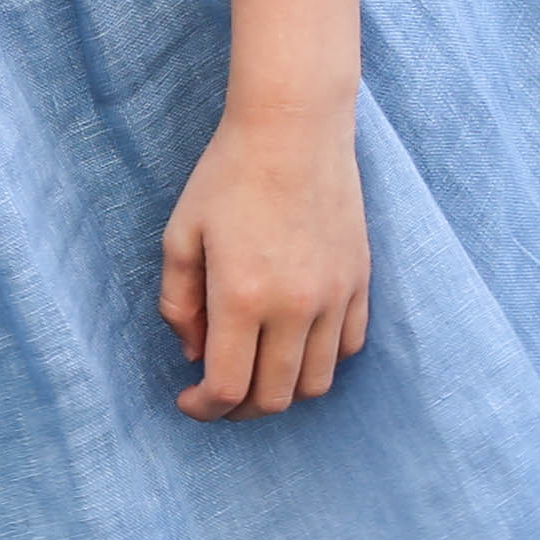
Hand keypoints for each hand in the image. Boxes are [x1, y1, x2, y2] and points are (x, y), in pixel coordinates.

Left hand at [159, 102, 370, 418]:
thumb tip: (194, 354)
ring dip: (281, 391)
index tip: (187, 400)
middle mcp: (295, 305)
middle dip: (239, 410)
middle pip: (274, 398)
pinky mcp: (361, 280)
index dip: (203, 409)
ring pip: (316, 383)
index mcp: (241, 297)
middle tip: (216, 395)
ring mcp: (335, 295)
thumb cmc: (227, 177)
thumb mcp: (180, 238)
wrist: (294, 128)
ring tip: (255, 373)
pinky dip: (319, 361)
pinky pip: (348, 347)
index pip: (227, 389)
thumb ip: (179, 305)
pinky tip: (291, 345)